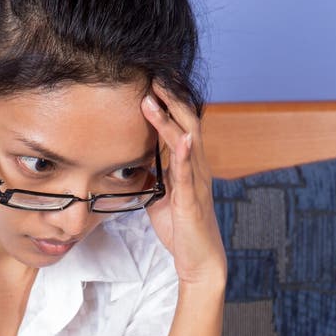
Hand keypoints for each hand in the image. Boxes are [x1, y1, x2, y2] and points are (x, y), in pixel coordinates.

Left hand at [141, 83, 226, 290]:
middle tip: (152, 75)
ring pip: (186, 141)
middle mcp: (197, 169)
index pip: (179, 126)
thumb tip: (136, 165)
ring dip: (169, 118)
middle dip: (168, 98)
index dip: (167, 103)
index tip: (150, 81)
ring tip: (154, 96)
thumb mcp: (161, 199)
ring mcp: (197, 183)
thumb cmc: (182, 231)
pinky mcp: (192, 201)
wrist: (200, 261)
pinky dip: (183, 153)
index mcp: (188, 167)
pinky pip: (188, 174)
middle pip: (186, 123)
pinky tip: (180, 136)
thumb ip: (153, 179)